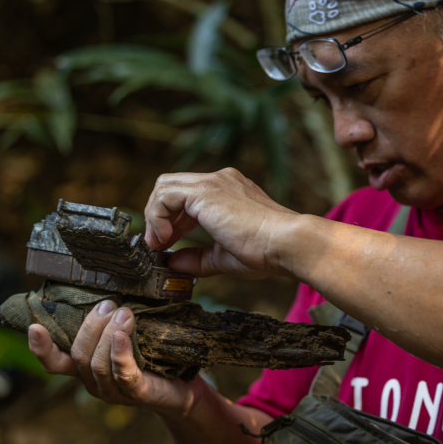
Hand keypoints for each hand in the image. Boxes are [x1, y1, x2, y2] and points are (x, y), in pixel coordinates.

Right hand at [28, 300, 203, 417]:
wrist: (184, 387)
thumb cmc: (153, 357)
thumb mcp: (128, 336)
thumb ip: (112, 320)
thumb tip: (107, 288)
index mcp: (86, 368)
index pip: (55, 363)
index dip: (41, 348)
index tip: (34, 326)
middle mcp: (94, 382)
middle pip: (79, 356)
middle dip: (91, 326)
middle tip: (110, 304)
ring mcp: (114, 391)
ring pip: (98, 363)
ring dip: (109, 333)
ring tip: (125, 313)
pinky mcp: (137, 393)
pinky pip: (123, 374)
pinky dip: (120, 353)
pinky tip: (123, 336)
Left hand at [144, 168, 298, 278]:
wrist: (287, 244)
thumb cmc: (268, 251)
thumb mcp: (225, 256)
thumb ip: (198, 258)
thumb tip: (174, 263)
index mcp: (230, 190)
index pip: (187, 194)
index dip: (172, 218)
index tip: (169, 243)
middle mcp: (221, 180)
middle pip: (172, 185)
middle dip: (159, 215)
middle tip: (158, 244)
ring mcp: (213, 182)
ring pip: (165, 186)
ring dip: (156, 216)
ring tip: (160, 243)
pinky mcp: (205, 191)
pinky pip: (165, 195)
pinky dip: (158, 216)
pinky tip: (168, 238)